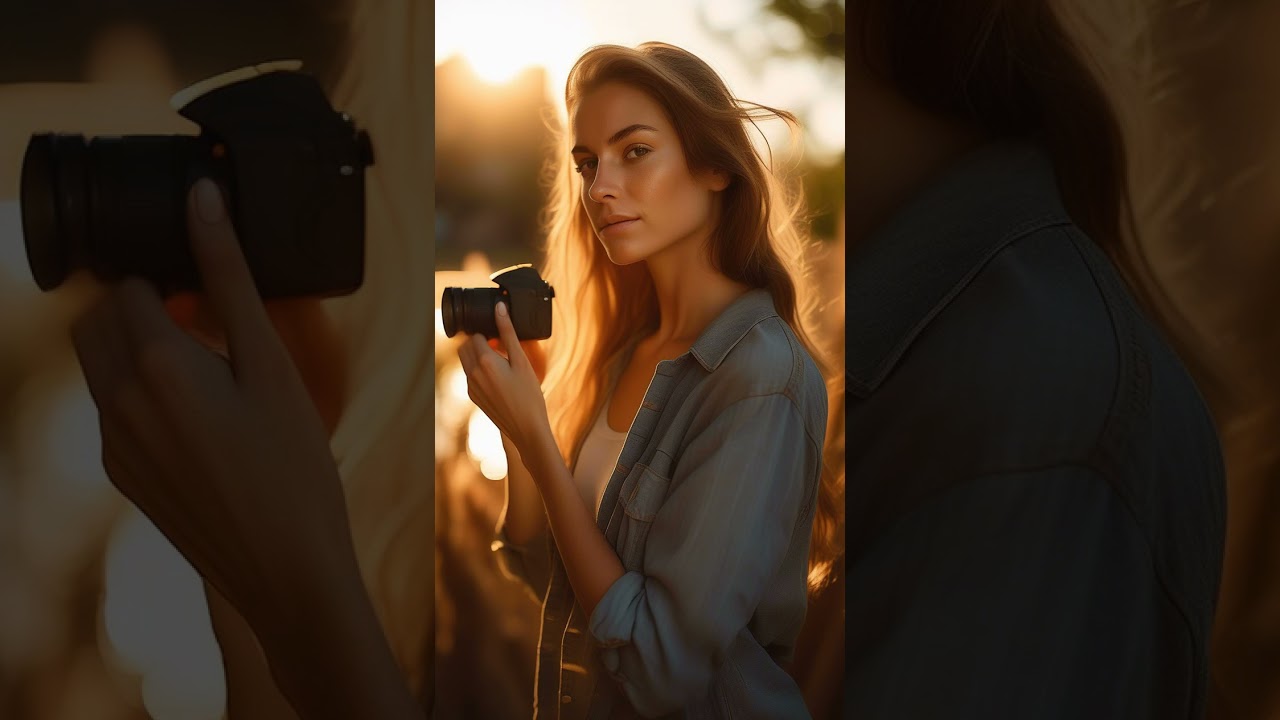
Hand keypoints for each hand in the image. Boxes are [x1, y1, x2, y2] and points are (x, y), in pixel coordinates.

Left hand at [70, 179, 359, 636]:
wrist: (285, 569)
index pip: (128, 284)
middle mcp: (118, 401)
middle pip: (100, 319)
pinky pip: (114, 409)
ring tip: (211, 368)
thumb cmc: (294, 466)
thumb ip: (230, 278)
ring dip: (140, 348)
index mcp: (156, 364)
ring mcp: (115, 442)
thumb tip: (202, 198)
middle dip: (142, 306)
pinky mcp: (124, 474)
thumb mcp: (272, 366)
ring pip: (100, 365)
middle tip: (208, 320)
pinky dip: (145, 393)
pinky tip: (205, 416)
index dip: (169, 274)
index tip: (210, 289)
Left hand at [457, 302, 550, 453]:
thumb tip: (499, 308)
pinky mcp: (474, 397)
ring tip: (500, 362)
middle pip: (465, 347)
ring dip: (478, 356)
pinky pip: (471, 376)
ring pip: (466, 362)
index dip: (488, 332)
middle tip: (499, 346)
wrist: (526, 429)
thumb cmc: (529, 395)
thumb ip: (508, 333)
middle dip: (478, 342)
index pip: (475, 335)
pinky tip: (499, 378)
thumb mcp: (521, 361)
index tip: (500, 336)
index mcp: (484, 361)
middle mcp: (472, 374)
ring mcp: (471, 387)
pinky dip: (480, 371)